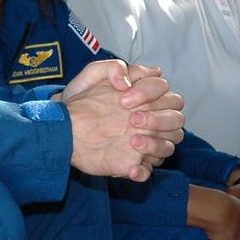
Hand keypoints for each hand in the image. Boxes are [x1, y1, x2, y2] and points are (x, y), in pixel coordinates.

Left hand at [64, 61, 184, 180]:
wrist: (63, 122)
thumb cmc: (81, 96)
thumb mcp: (93, 75)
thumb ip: (113, 68)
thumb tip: (130, 81)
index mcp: (147, 95)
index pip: (165, 91)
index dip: (149, 93)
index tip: (124, 100)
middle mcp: (152, 118)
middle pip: (176, 118)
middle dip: (158, 119)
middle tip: (132, 119)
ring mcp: (145, 141)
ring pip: (169, 145)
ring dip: (156, 144)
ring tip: (132, 142)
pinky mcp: (133, 161)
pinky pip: (148, 170)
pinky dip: (144, 171)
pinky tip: (133, 169)